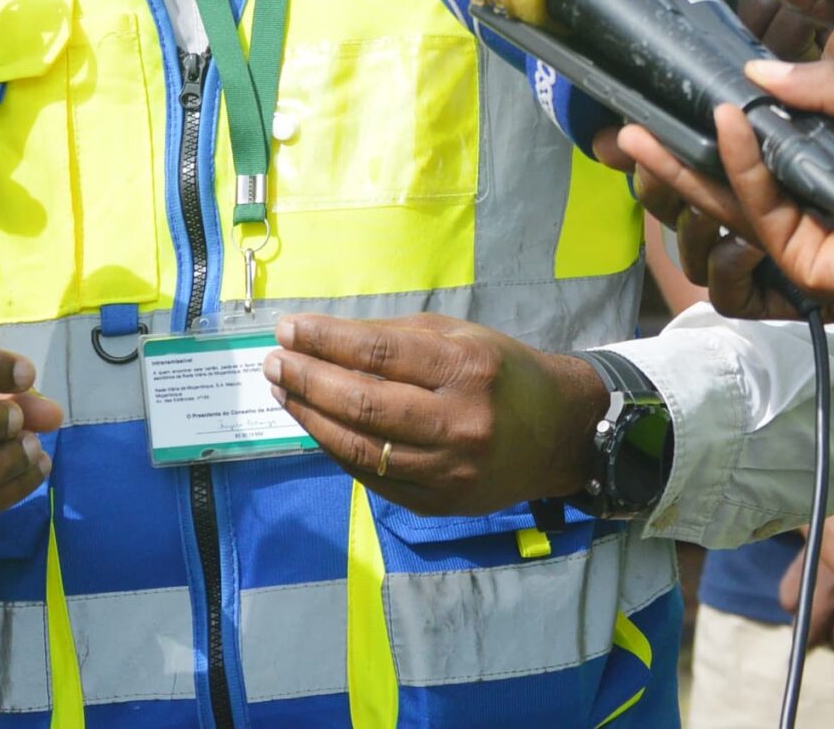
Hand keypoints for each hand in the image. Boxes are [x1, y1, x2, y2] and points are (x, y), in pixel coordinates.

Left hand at [260, 314, 606, 515]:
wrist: (559, 436)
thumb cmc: (501, 373)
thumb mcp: (458, 336)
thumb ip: (391, 336)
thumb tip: (319, 337)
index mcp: (467, 369)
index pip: (378, 353)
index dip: (325, 340)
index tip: (288, 329)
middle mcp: (461, 423)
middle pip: (362, 404)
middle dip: (307, 380)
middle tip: (274, 362)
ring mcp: (450, 471)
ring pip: (359, 447)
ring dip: (310, 417)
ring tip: (283, 392)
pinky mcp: (440, 504)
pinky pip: (372, 477)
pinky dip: (335, 449)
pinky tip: (314, 425)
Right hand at [612, 60, 833, 320]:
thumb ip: (822, 84)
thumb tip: (756, 73)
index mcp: (832, 160)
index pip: (762, 134)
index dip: (720, 115)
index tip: (681, 86)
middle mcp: (810, 197)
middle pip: (729, 171)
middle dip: (677, 150)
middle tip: (626, 127)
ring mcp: (803, 231)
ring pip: (727, 196)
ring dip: (679, 166)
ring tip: (631, 137)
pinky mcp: (801, 259)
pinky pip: (758, 206)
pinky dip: (738, 164)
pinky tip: (723, 124)